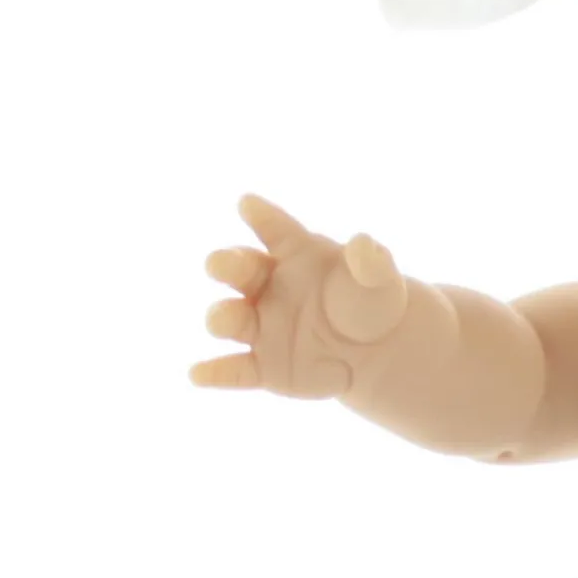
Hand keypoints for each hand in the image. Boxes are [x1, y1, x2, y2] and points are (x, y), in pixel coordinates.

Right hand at [190, 194, 410, 398]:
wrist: (375, 350)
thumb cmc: (369, 302)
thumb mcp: (379, 279)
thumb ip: (370, 262)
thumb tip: (364, 244)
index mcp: (294, 254)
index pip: (275, 229)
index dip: (261, 215)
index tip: (248, 203)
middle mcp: (266, 286)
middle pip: (237, 269)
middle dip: (226, 264)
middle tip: (222, 264)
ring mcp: (259, 326)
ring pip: (229, 318)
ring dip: (222, 317)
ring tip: (226, 319)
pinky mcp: (262, 366)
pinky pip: (233, 370)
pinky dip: (214, 373)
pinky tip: (199, 374)